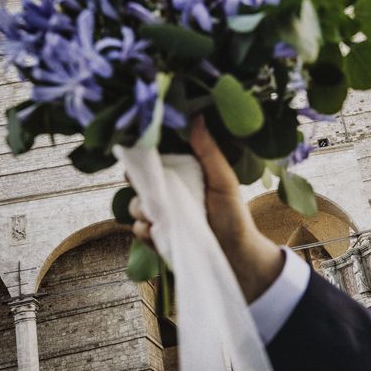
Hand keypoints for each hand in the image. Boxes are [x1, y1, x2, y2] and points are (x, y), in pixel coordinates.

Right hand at [129, 116, 283, 302]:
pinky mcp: (157, 236)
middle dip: (137, 182)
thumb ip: (207, 150)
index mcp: (183, 172)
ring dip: (144, 210)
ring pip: (135, 206)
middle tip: (150, 188)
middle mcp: (169, 191)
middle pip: (137, 180)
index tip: (139, 153)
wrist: (236, 255)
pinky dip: (146, 231)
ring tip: (165, 216)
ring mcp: (162, 214)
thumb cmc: (233, 213)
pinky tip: (161, 233)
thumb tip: (196, 115)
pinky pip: (138, 229)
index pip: (154, 157)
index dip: (143, 154)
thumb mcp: (222, 179)